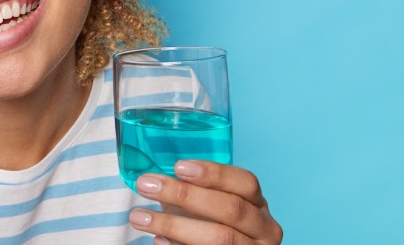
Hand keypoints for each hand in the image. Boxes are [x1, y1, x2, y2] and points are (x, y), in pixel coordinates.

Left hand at [128, 160, 282, 244]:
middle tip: (146, 185)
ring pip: (219, 238)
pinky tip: (157, 240)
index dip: (213, 173)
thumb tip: (149, 177)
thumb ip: (191, 187)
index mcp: (258, 203)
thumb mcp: (207, 202)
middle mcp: (263, 228)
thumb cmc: (211, 223)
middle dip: (185, 195)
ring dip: (173, 225)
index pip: (245, 182)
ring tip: (139, 217)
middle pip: (230, 208)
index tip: (178, 166)